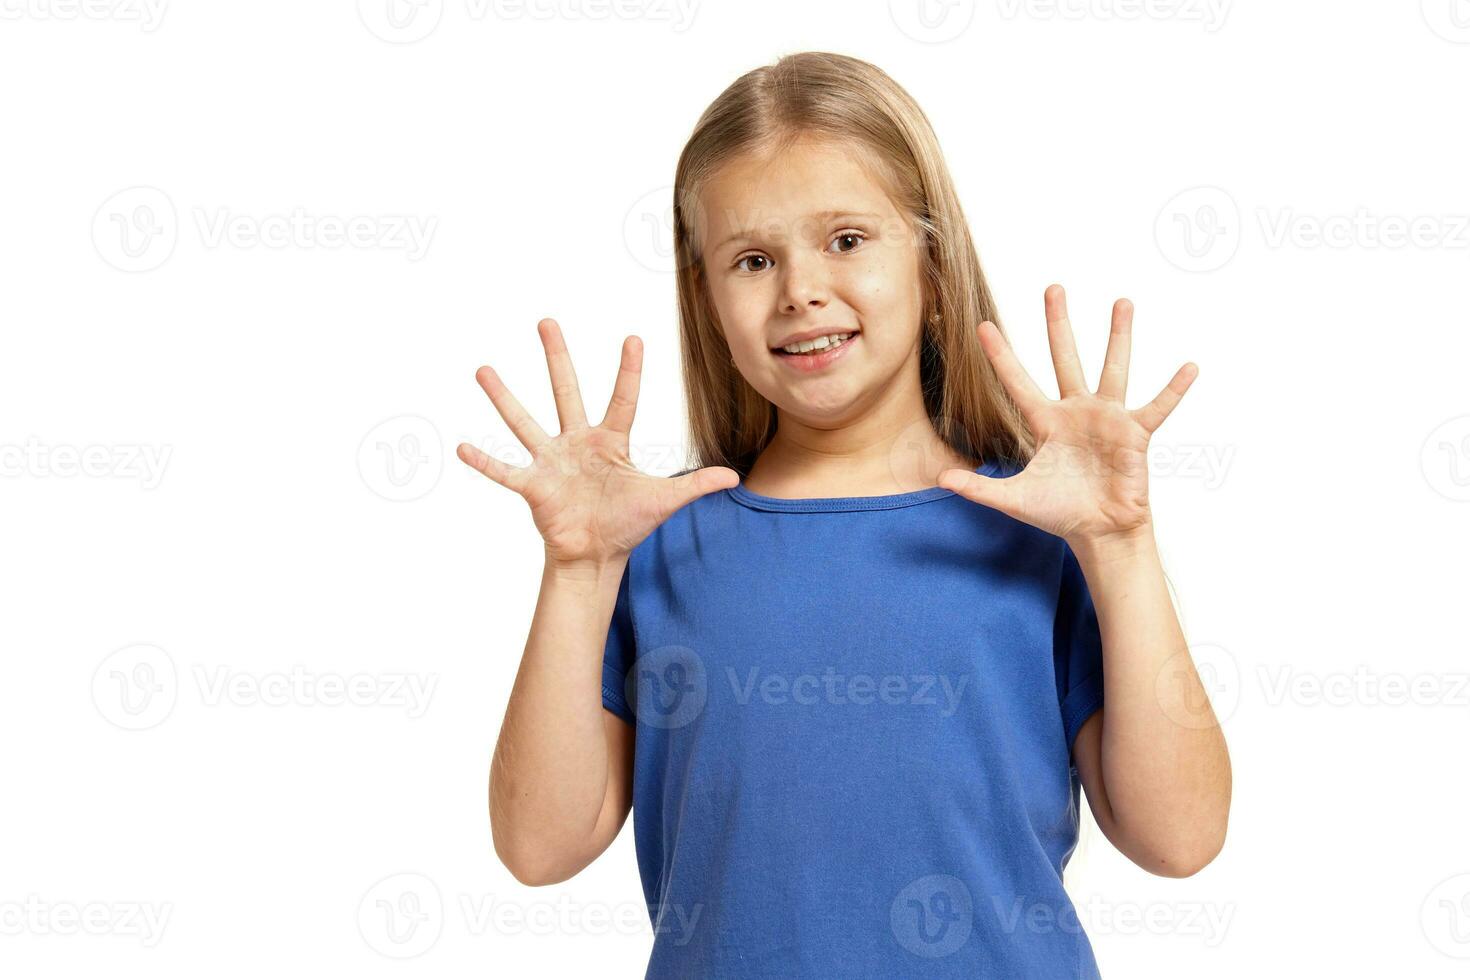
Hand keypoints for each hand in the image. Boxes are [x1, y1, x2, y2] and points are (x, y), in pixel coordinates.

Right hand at [457, 318, 739, 567]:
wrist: (596, 556)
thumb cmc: (627, 524)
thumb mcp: (664, 500)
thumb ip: (695, 485)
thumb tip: (733, 475)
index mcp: (610, 442)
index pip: (623, 399)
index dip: (629, 371)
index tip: (633, 337)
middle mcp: (577, 443)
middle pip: (566, 391)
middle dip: (556, 357)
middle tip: (546, 321)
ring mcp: (552, 461)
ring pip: (525, 422)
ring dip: (504, 398)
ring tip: (483, 370)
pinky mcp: (533, 485)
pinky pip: (505, 470)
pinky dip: (484, 461)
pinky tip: (463, 445)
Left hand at [938, 285, 1196, 553]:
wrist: (1100, 532)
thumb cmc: (1060, 513)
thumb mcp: (1014, 499)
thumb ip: (979, 488)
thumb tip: (941, 480)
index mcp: (1046, 423)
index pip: (1017, 382)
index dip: (1000, 355)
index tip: (983, 325)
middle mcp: (1076, 411)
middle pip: (1064, 358)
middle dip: (1058, 323)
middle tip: (1053, 287)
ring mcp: (1107, 419)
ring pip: (1113, 368)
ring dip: (1118, 336)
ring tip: (1122, 302)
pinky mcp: (1134, 434)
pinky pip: (1157, 407)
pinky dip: (1174, 389)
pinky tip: (1189, 366)